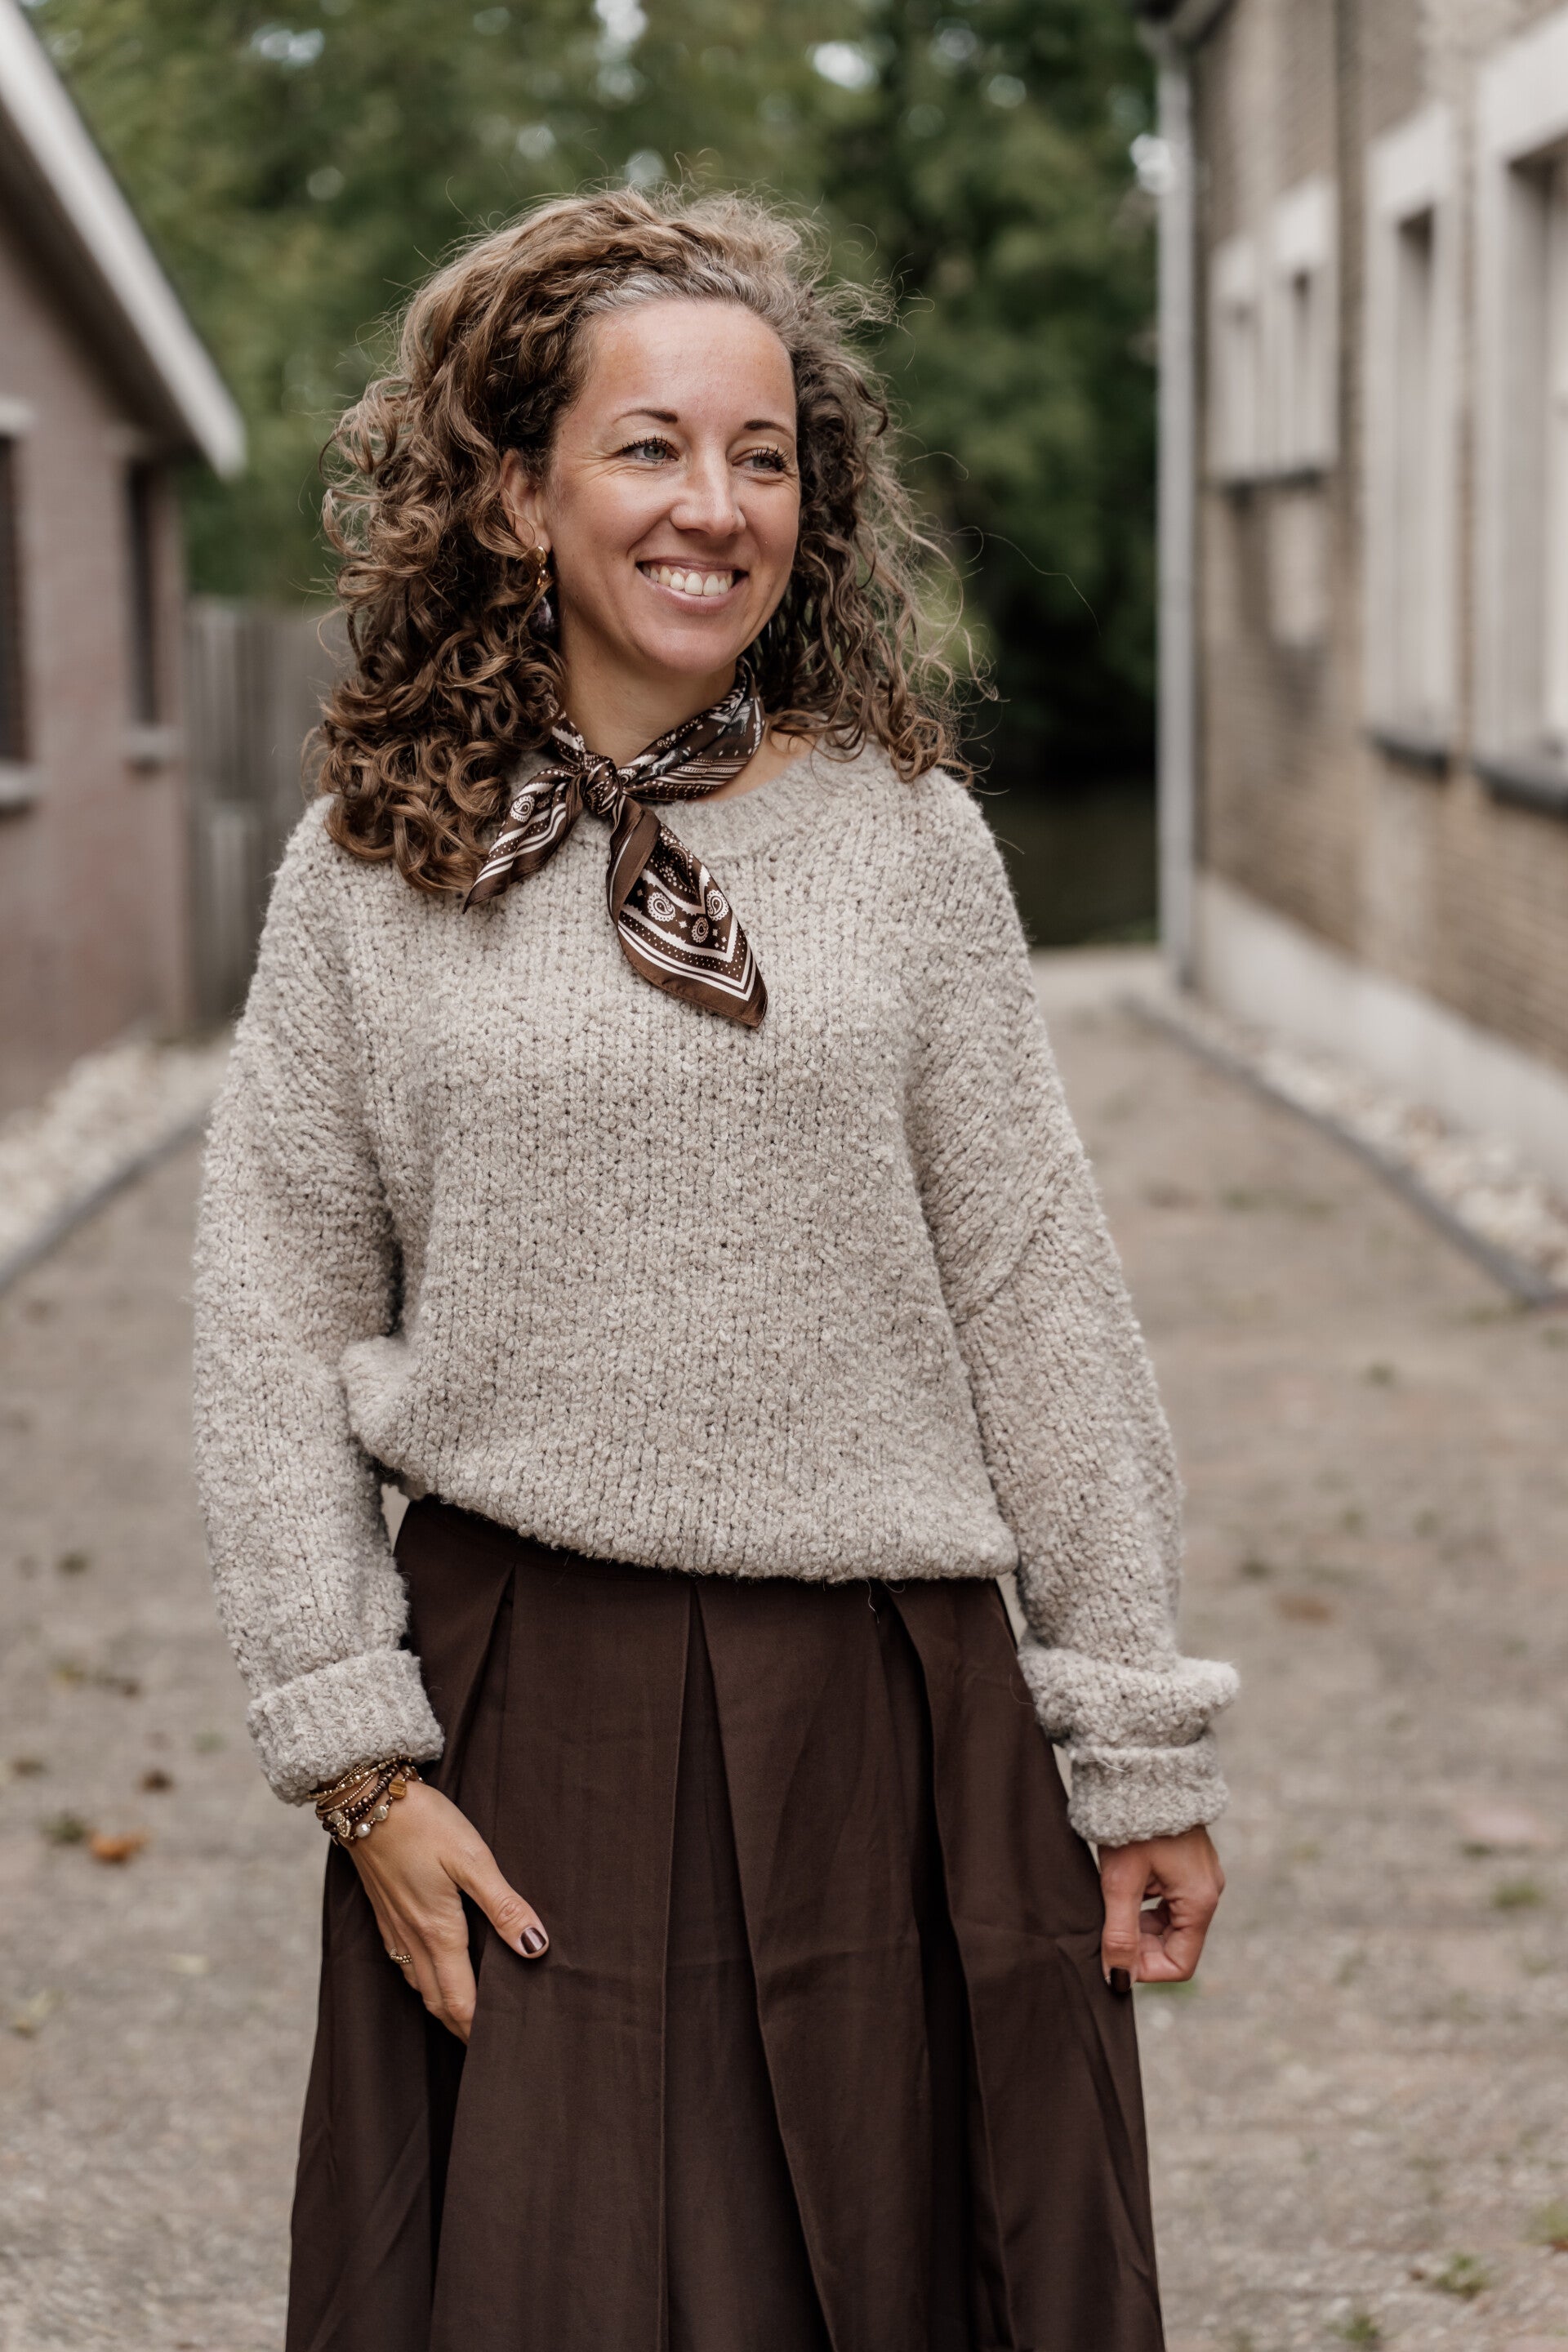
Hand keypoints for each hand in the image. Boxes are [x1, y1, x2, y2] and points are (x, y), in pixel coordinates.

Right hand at [345, 1780, 547, 2040]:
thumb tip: (535, 1948)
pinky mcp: (385, 1914)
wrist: (365, 1799)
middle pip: (440, 2004)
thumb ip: (504, 1905)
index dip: (480, 2032)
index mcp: (438, 1932)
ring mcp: (394, 1929)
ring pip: (421, 1987)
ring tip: (469, 2019)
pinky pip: (405, 1965)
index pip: (461, 2003)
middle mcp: (413, 1940)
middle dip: (463, 2030)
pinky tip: (436, 1974)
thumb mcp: (472, 1858)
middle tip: (490, 2049)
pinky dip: (425, 1983)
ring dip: (445, 2008)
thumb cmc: (423, 1824)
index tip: (502, 2051)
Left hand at [1098, 1824, 1223, 1989]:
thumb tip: (1118, 1980)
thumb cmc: (1133, 1823)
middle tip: (1105, 1928)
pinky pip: (1168, 1901)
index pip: (1180, 1964)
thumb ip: (1120, 1933)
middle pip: (1175, 1944)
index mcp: (1200, 1901)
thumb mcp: (1121, 1881)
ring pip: (1169, 1924)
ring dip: (1139, 1924)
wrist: (1143, 1769)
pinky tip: (1122, 1884)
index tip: (1114, 1956)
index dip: (1145, 1969)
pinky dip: (1144, 1904)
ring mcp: (1200, 1878)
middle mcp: (1207, 1892)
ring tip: (1110, 1901)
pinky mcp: (1187, 1865)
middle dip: (1140, 1946)